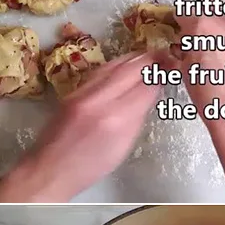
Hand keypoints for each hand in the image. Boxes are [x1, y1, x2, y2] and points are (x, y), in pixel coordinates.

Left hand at [0, 51, 166, 201]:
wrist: (51, 169)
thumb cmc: (91, 166)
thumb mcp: (124, 145)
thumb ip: (138, 116)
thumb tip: (149, 94)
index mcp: (117, 118)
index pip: (146, 86)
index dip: (161, 73)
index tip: (173, 66)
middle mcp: (98, 100)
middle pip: (129, 70)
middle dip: (150, 60)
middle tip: (165, 55)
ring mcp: (82, 93)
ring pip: (112, 66)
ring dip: (133, 58)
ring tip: (148, 55)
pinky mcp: (72, 92)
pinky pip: (99, 72)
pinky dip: (116, 65)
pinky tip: (124, 65)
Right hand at [170, 15, 224, 201]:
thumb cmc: (214, 97)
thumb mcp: (186, 71)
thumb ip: (183, 49)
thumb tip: (183, 45)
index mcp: (201, 27)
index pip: (184, 10)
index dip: (179, 19)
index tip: (178, 25)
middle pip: (208, 2)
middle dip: (200, 11)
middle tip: (194, 26)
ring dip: (219, 14)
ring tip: (213, 31)